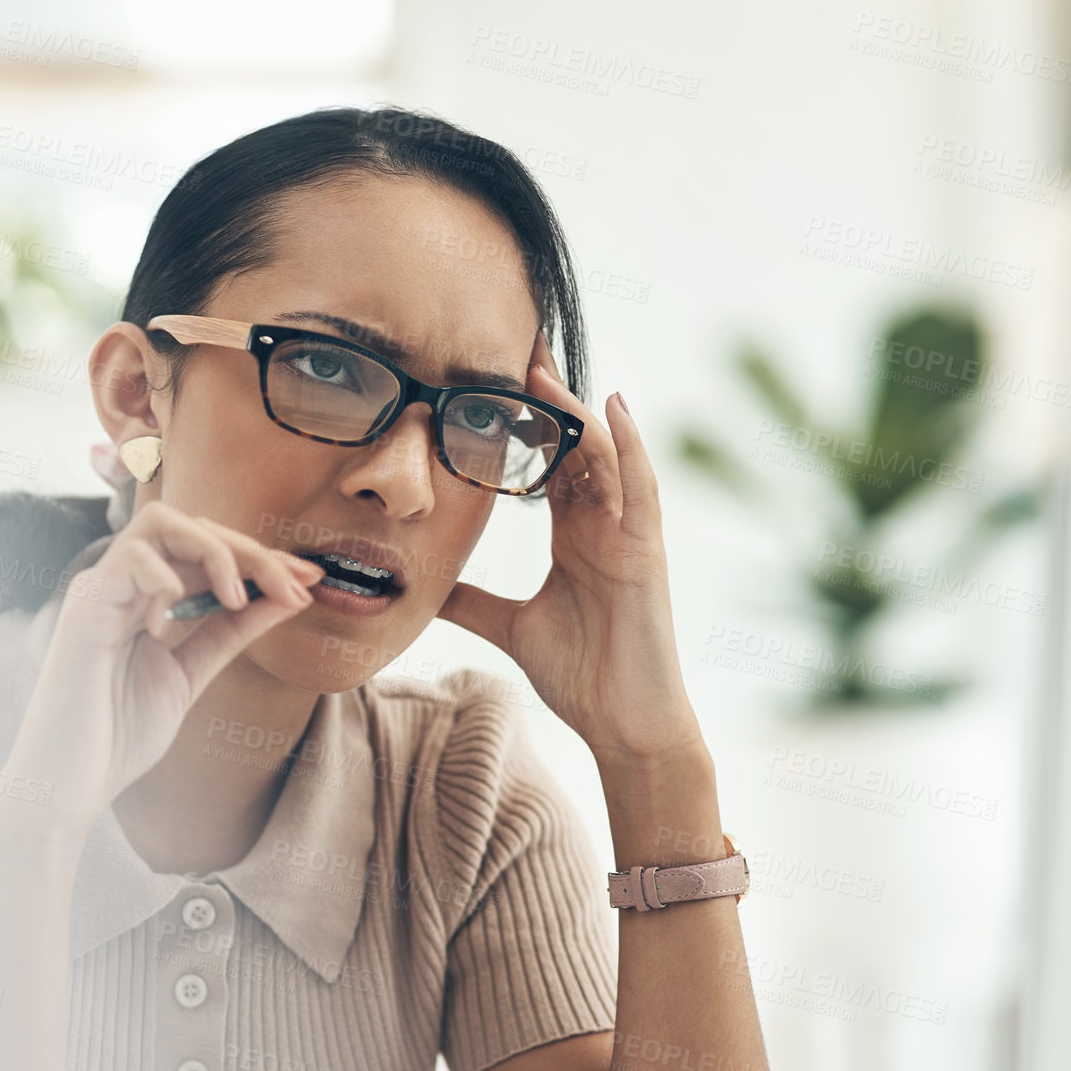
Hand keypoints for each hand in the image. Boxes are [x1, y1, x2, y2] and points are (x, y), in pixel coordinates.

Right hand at [0, 501, 326, 841]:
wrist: (67, 785)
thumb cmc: (118, 735)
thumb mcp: (192, 674)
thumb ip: (232, 633)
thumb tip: (287, 596)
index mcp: (147, 597)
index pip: (208, 550)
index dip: (261, 558)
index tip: (309, 579)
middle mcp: (123, 583)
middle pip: (192, 525)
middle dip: (251, 550)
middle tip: (294, 584)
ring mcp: (100, 589)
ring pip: (160, 522)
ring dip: (213, 551)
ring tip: (237, 599)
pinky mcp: (83, 607)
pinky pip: (130, 559)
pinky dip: (165, 581)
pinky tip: (171, 625)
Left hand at [435, 331, 705, 763]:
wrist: (622, 724)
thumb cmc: (582, 674)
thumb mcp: (510, 627)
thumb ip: (472, 602)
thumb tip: (424, 588)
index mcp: (574, 534)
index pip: (548, 461)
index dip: (523, 420)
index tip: (488, 378)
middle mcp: (603, 523)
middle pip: (574, 444)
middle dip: (546, 398)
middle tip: (511, 346)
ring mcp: (629, 532)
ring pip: (603, 455)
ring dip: (573, 410)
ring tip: (540, 367)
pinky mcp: (647, 550)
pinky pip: (641, 486)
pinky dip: (628, 443)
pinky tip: (611, 405)